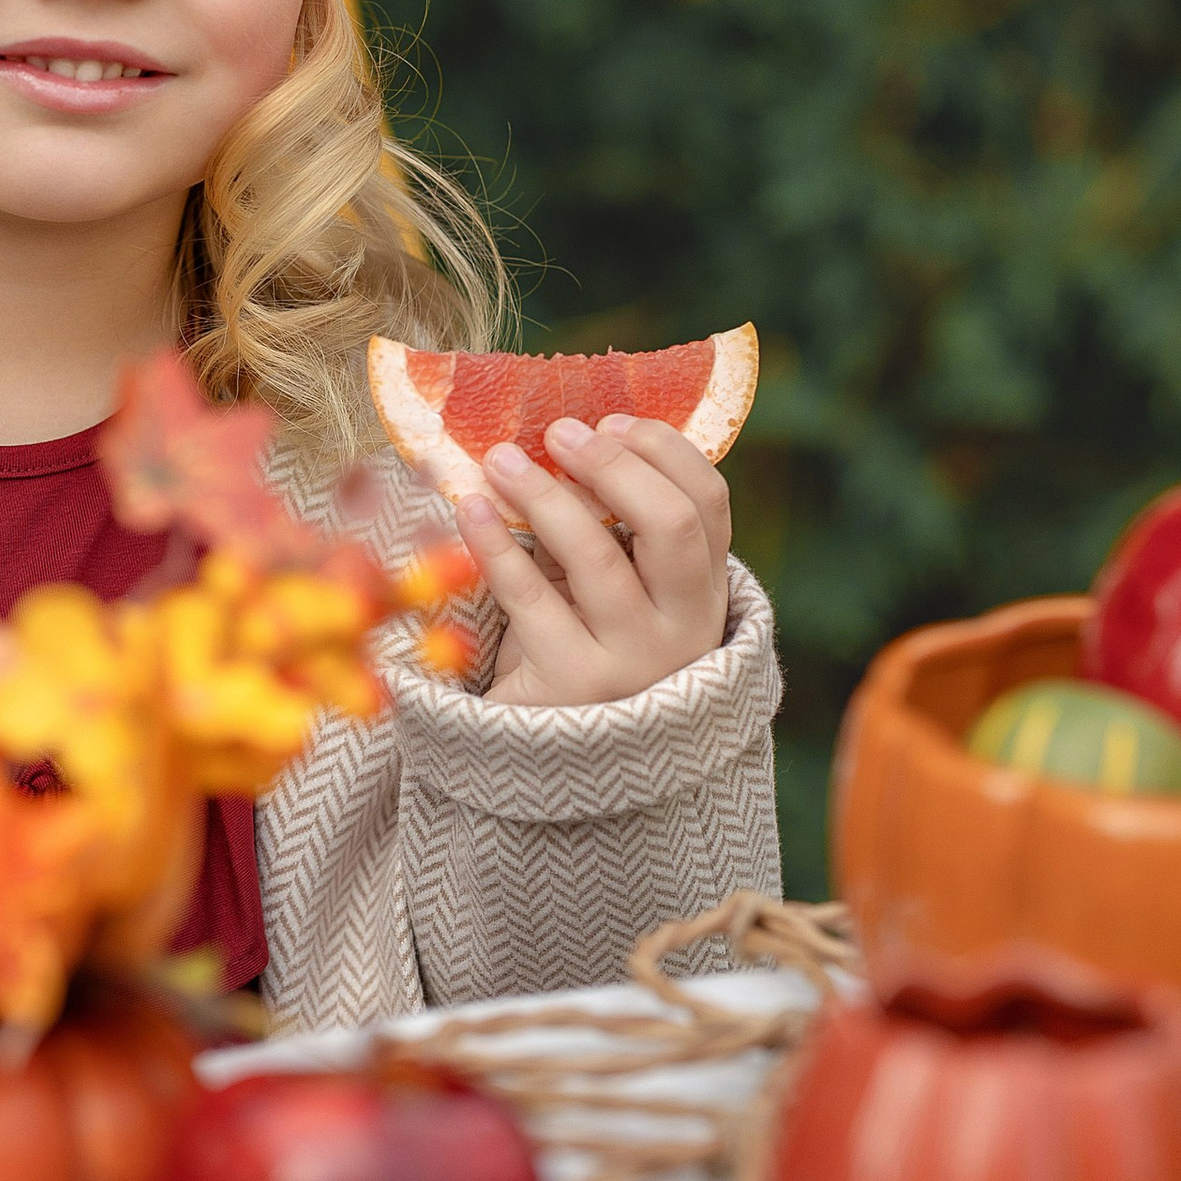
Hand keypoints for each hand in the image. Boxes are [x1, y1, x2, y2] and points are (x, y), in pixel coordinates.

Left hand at [461, 414, 733, 711]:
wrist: (556, 760)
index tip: (611, 420)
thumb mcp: (622, 593)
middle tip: (558, 433)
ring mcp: (633, 660)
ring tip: (499, 460)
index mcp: (704, 594)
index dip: (664, 450)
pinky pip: (531, 598)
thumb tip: (572, 433)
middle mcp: (683, 628)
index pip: (710, 504)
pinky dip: (496, 545)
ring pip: (597, 557)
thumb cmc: (585, 646)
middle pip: (671, 524)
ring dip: (542, 495)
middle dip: (613, 465)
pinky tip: (470, 508)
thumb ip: (619, 530)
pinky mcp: (573, 683)